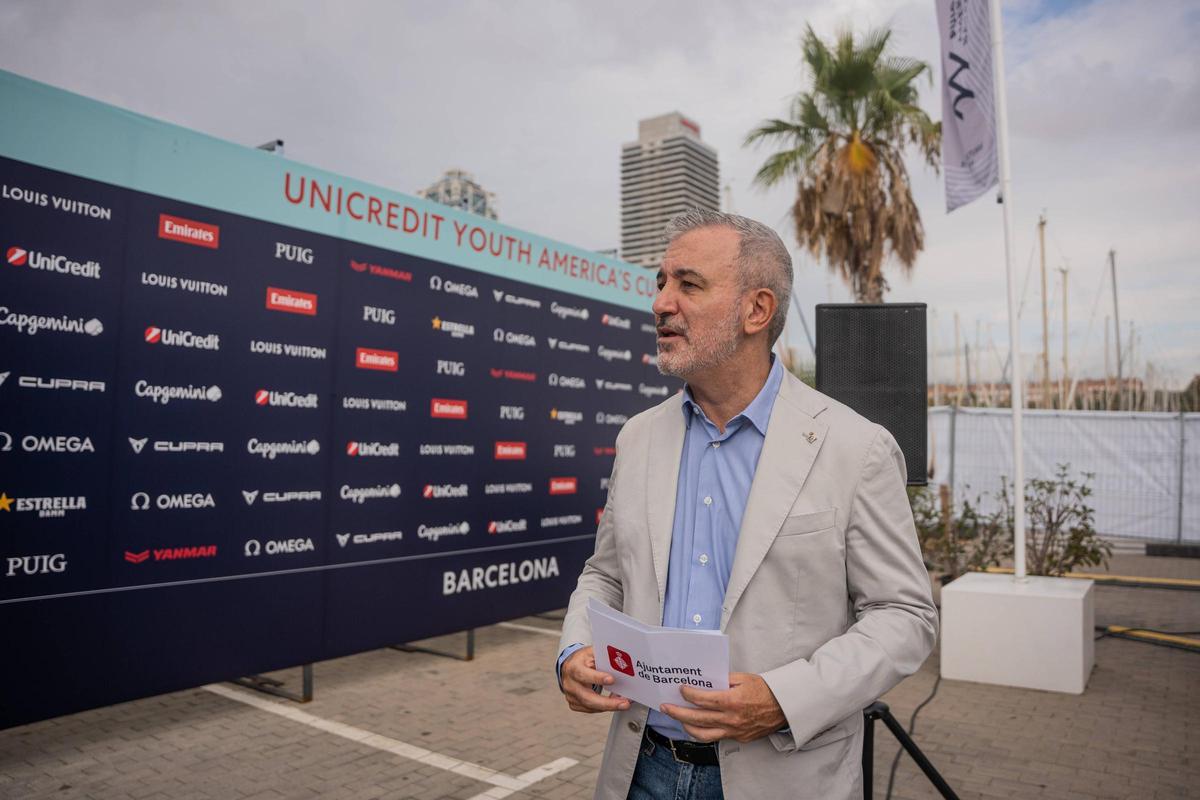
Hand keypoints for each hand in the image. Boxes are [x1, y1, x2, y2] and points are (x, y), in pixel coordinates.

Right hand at [560, 646, 631, 713]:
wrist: (570, 667)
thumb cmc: (583, 660)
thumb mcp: (591, 652)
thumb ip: (603, 656)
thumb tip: (621, 661)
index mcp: (573, 667)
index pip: (583, 674)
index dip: (597, 678)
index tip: (611, 680)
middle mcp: (570, 683)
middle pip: (587, 697)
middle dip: (607, 702)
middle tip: (624, 703)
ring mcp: (571, 696)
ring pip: (590, 706)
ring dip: (609, 706)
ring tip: (623, 704)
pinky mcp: (574, 704)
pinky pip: (590, 709)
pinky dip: (603, 708)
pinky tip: (613, 704)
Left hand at [658, 672, 785, 742]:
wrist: (784, 707)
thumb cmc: (765, 690)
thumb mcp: (743, 678)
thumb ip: (723, 679)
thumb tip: (705, 680)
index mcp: (732, 701)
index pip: (702, 699)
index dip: (688, 694)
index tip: (681, 689)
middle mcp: (731, 718)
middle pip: (697, 718)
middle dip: (678, 712)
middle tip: (666, 707)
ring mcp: (734, 730)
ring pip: (703, 734)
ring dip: (687, 726)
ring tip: (678, 719)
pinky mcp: (738, 738)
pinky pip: (716, 737)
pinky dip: (703, 732)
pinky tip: (696, 726)